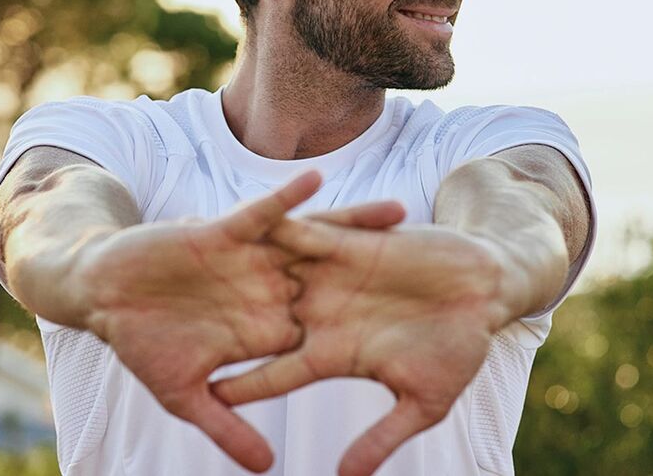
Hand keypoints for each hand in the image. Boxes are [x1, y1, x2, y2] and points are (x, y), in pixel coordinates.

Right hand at [74, 171, 406, 471]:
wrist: (104, 294)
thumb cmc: (141, 344)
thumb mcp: (185, 395)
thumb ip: (228, 426)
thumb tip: (267, 469)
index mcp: (265, 330)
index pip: (327, 333)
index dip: (373, 333)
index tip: (424, 335)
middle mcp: (267, 291)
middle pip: (337, 280)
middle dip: (384, 273)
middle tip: (439, 267)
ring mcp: (250, 261)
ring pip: (312, 241)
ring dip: (353, 226)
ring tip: (402, 213)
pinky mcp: (224, 233)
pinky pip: (265, 213)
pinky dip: (290, 198)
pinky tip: (320, 181)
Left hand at [211, 208, 507, 475]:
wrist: (485, 292)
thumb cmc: (458, 349)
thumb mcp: (422, 402)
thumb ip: (382, 437)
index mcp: (333, 354)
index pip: (274, 373)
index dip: (240, 386)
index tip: (201, 398)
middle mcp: (321, 314)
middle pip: (257, 320)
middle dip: (216, 321)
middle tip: (166, 325)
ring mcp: (331, 277)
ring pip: (269, 271)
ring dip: (232, 265)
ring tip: (184, 258)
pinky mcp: (347, 242)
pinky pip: (303, 229)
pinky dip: (276, 220)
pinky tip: (237, 215)